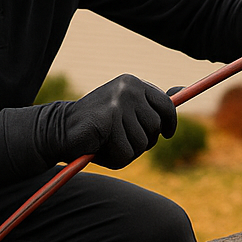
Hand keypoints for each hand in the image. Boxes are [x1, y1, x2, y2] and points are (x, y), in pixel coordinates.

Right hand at [61, 75, 175, 168]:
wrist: (59, 132)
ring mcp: (119, 101)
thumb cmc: (97, 128)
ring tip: (106, 143)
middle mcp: (128, 87)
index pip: (167, 106)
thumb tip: (182, 90)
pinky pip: (126, 152)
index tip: (167, 134)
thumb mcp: (128, 113)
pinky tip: (99, 148)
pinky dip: (114, 158)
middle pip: (155, 128)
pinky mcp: (109, 118)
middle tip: (119, 139)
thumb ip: (153, 104)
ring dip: (126, 151)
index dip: (169, 124)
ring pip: (142, 143)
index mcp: (134, 83)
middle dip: (142, 141)